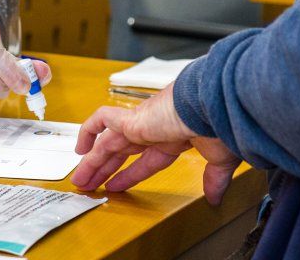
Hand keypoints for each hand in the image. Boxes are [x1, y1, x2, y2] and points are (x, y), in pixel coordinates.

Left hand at [71, 85, 240, 205]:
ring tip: (79, 180)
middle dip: (105, 169)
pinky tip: (79, 149)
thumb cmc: (219, 122)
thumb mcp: (219, 158)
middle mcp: (155, 128)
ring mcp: (142, 123)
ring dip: (92, 162)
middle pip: (121, 152)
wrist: (213, 102)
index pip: (146, 160)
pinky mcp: (132, 118)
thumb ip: (214, 179)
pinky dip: (88, 131)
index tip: (116, 185)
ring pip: (108, 143)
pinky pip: (101, 120)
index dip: (130, 174)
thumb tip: (215, 197)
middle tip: (90, 184)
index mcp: (174, 137)